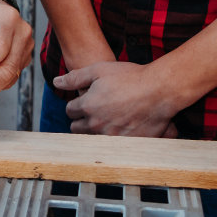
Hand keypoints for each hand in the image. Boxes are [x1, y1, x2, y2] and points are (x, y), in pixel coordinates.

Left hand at [56, 62, 184, 137]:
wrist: (159, 90)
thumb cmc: (130, 77)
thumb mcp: (99, 70)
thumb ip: (75, 77)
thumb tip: (57, 82)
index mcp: (87, 106)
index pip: (70, 111)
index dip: (77, 104)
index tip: (86, 100)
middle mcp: (96, 124)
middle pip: (77, 128)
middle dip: (82, 119)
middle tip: (95, 110)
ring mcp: (111, 136)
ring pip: (92, 139)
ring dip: (95, 131)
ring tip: (107, 119)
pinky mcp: (125, 145)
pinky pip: (110, 147)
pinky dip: (112, 139)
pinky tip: (120, 128)